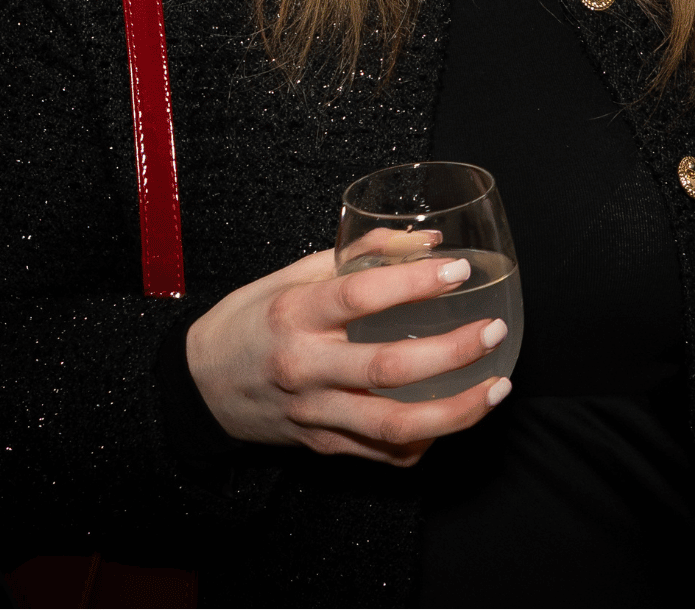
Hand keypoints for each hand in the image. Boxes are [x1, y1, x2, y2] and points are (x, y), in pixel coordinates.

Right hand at [185, 247, 511, 464]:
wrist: (198, 386)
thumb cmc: (252, 319)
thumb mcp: (295, 273)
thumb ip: (363, 252)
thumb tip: (430, 241)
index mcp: (296, 314)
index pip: (362, 295)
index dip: (417, 283)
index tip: (460, 271)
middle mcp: (306, 367)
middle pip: (389, 369)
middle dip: (453, 353)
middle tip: (493, 332)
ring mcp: (314, 413)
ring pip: (393, 425)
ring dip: (455, 412)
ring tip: (496, 389)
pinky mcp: (322, 444)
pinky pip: (381, 453)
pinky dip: (425, 441)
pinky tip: (453, 419)